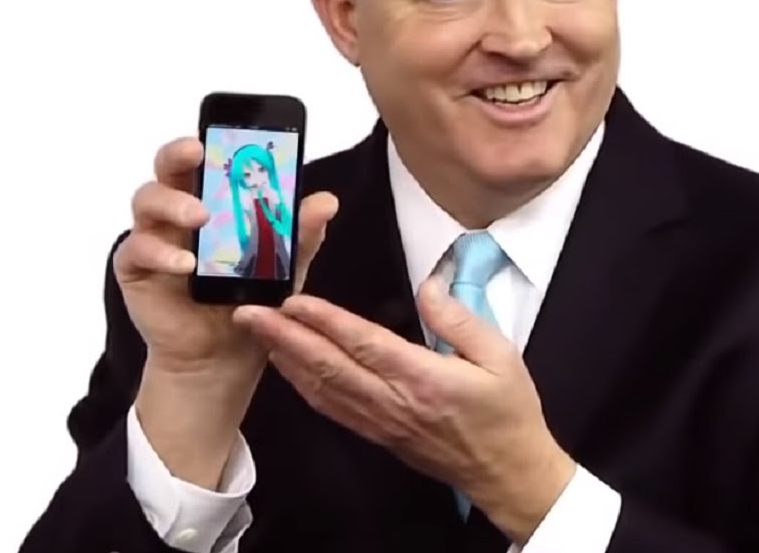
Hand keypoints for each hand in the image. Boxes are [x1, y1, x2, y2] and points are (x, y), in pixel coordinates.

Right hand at [113, 135, 338, 487]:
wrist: (224, 356)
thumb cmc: (250, 301)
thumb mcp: (284, 266)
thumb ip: (299, 233)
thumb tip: (327, 200)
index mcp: (212, 200)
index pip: (207, 159)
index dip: (212, 139)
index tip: (225, 129)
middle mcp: (178, 212)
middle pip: (168, 167)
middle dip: (180, 153)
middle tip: (198, 152)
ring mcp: (154, 237)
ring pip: (146, 200)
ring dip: (173, 203)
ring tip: (201, 217)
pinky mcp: (136, 269)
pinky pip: (137, 249)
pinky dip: (161, 252)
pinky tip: (185, 263)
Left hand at [233, 276, 575, 543]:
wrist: (508, 473)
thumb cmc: (509, 413)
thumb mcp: (502, 356)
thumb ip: (459, 319)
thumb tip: (427, 286)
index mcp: (423, 379)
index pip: (363, 344)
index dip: (324, 321)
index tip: (294, 300)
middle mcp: (394, 402)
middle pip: (329, 366)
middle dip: (285, 337)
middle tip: (249, 313)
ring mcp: (382, 422)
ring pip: (323, 389)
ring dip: (286, 360)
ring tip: (258, 334)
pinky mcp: (379, 435)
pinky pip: (333, 409)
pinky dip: (304, 387)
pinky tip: (288, 369)